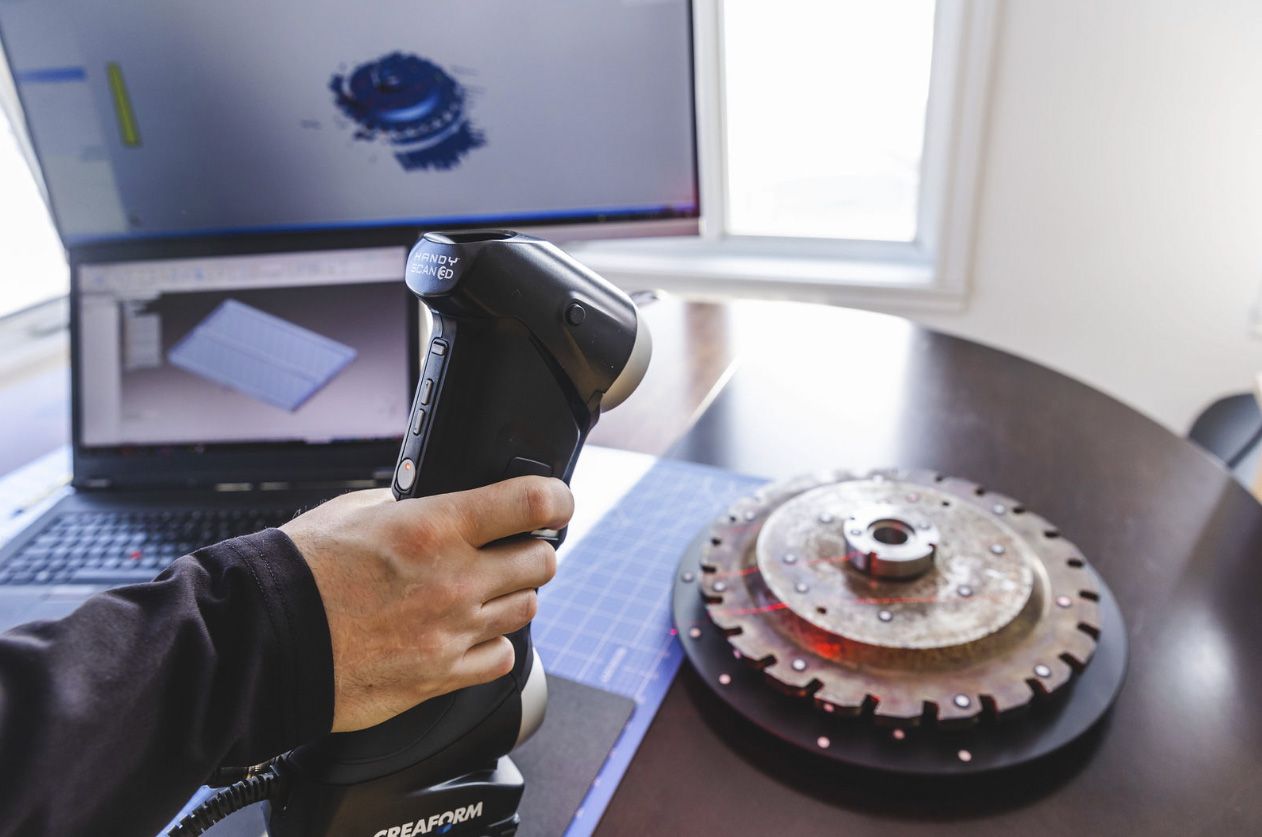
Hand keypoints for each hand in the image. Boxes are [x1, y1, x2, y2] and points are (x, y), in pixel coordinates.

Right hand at [280, 476, 571, 731]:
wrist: (263, 643)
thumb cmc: (299, 574)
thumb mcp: (356, 510)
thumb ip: (411, 502)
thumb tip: (440, 498)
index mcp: (434, 527)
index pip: (532, 503)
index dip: (556, 500)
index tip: (556, 503)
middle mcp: (453, 579)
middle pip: (542, 562)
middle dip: (532, 550)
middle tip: (512, 549)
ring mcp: (451, 632)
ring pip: (528, 608)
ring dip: (512, 595)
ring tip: (481, 590)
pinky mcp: (441, 676)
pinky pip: (502, 657)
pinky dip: (493, 643)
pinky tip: (469, 632)